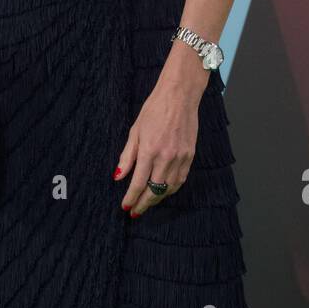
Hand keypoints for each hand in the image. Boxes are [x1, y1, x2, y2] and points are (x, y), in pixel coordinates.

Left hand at [114, 73, 206, 217]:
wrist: (180, 96)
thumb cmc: (154, 109)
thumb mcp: (135, 130)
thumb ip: (127, 156)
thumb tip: (118, 176)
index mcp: (149, 150)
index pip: (138, 183)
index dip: (131, 198)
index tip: (126, 207)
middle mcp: (166, 157)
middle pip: (154, 190)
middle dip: (144, 203)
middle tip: (136, 211)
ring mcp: (180, 157)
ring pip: (169, 188)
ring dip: (158, 198)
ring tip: (148, 202)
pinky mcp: (190, 156)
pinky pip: (181, 179)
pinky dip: (171, 189)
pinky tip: (164, 191)